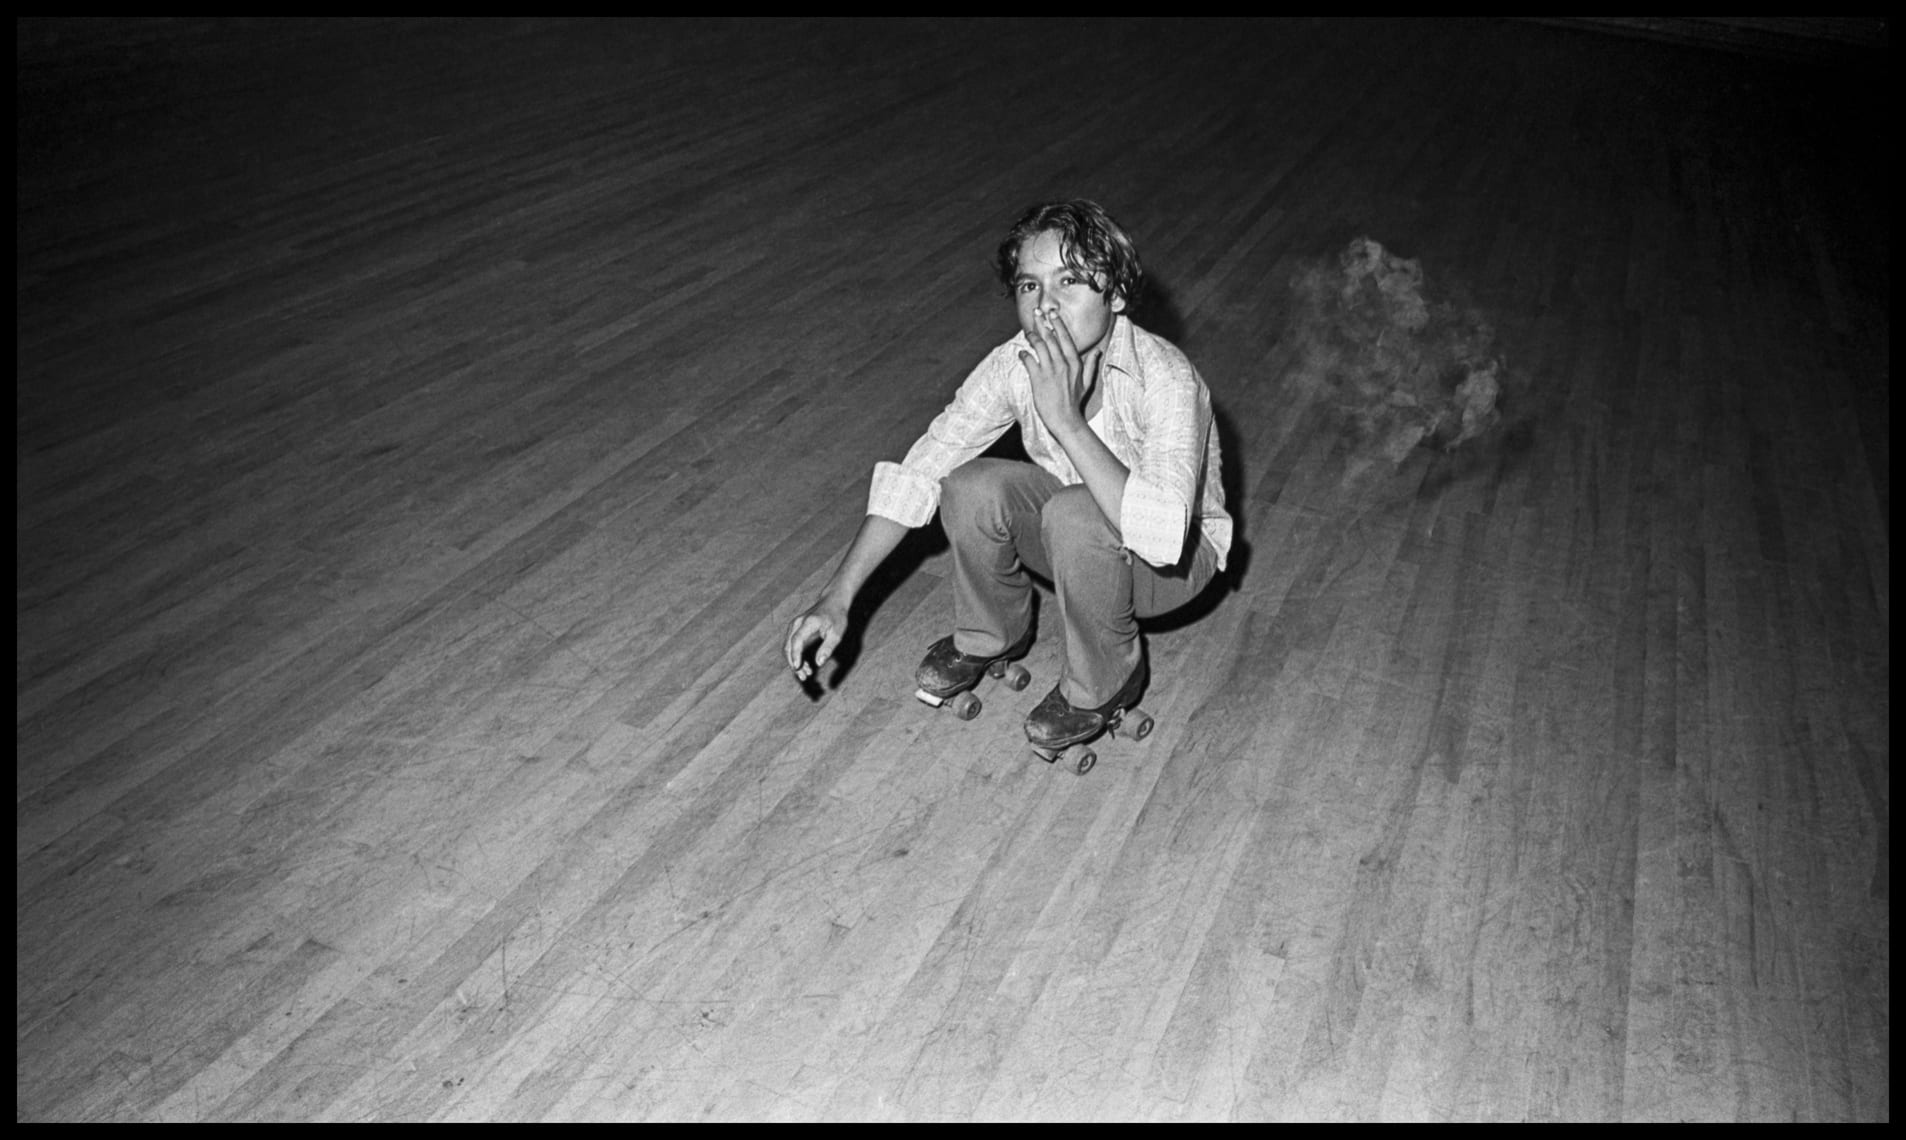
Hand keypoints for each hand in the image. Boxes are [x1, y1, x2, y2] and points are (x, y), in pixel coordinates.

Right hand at [784, 597, 848, 683]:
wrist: (833, 601)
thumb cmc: (837, 616)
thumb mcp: (838, 632)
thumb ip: (828, 647)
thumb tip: (819, 663)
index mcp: (808, 623)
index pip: (797, 640)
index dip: (795, 655)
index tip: (797, 667)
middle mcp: (797, 624)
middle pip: (789, 646)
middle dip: (794, 663)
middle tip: (804, 677)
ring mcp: (794, 626)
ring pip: (788, 648)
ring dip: (794, 662)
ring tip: (806, 674)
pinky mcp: (795, 630)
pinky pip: (791, 646)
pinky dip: (796, 657)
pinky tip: (806, 666)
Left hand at [1019, 310, 1091, 430]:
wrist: (1065, 420)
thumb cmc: (1075, 402)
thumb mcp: (1087, 383)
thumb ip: (1091, 365)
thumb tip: (1098, 351)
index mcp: (1074, 363)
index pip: (1065, 338)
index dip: (1057, 324)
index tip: (1052, 313)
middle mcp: (1062, 364)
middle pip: (1051, 338)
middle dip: (1042, 323)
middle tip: (1036, 312)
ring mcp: (1050, 370)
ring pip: (1039, 346)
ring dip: (1032, 336)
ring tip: (1028, 332)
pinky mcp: (1038, 379)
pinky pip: (1029, 361)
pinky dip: (1024, 355)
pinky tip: (1021, 353)